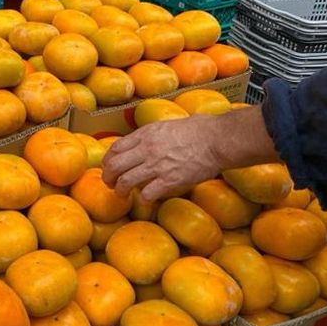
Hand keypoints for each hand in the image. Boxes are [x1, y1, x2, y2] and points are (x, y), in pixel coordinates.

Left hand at [102, 115, 224, 202]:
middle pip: (114, 166)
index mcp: (145, 134)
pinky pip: (147, 194)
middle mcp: (147, 149)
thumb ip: (151, 135)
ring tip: (122, 195)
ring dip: (120, 191)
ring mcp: (157, 165)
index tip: (109, 167)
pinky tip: (146, 200)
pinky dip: (143, 199)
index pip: (115, 148)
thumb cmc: (199, 130)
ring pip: (126, 181)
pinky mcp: (170, 180)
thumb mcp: (167, 125)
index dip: (108, 160)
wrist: (218, 139)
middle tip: (110, 184)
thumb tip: (142, 142)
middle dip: (108, 177)